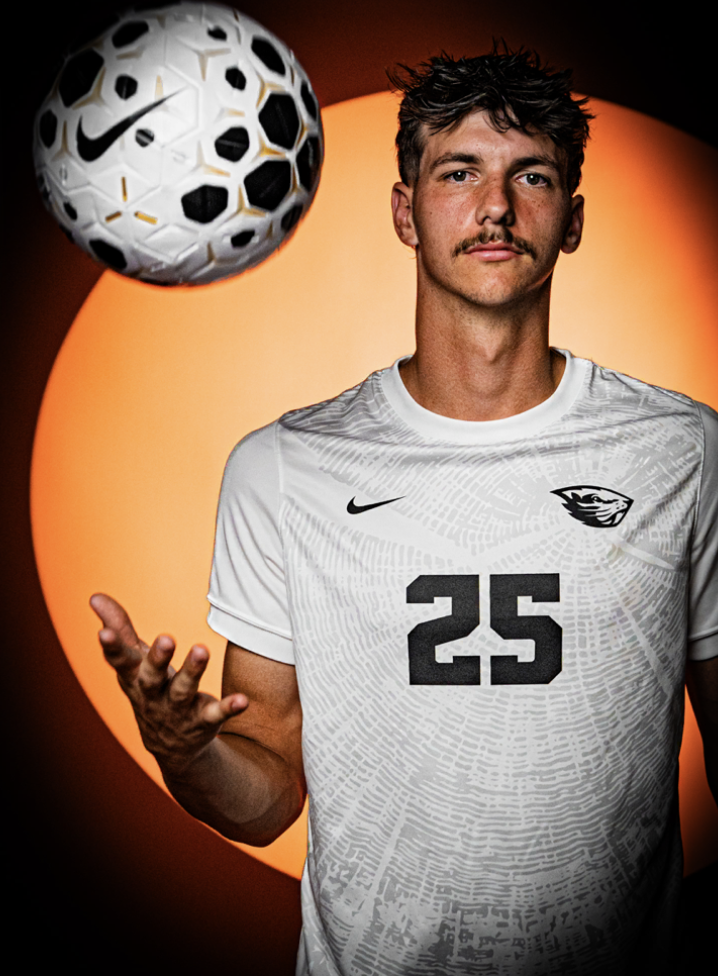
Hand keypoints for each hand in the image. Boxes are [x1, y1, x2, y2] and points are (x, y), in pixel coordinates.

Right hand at [90, 593, 246, 774]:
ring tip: (202, 650)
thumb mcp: (133, 663)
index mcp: (134, 678)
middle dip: (158, 659)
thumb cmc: (150, 689)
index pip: (120, 662)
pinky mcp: (203, 721)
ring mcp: (178, 710)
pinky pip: (216, 714)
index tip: (103, 632)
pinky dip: (228, 707)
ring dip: (193, 671)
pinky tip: (242, 700)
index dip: (111, 647)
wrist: (171, 747)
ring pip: (183, 692)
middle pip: (152, 678)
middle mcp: (153, 695)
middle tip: (166, 638)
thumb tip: (94, 596)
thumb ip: (119, 628)